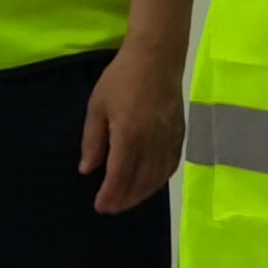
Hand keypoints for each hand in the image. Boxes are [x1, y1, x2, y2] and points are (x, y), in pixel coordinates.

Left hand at [79, 48, 185, 215]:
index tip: (101, 207)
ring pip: (157, 177)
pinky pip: (170, 165)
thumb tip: (88, 170)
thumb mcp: (97, 107)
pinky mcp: (179, 135)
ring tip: (128, 201)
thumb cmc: (121, 79)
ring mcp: (169, 140)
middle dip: (125, 199)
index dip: (111, 195)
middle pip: (140, 182)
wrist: (157, 58)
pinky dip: (160, 180)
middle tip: (112, 208)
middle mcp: (152, 143)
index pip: (120, 176)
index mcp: (129, 136)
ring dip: (142, 194)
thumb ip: (93, 141)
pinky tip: (150, 184)